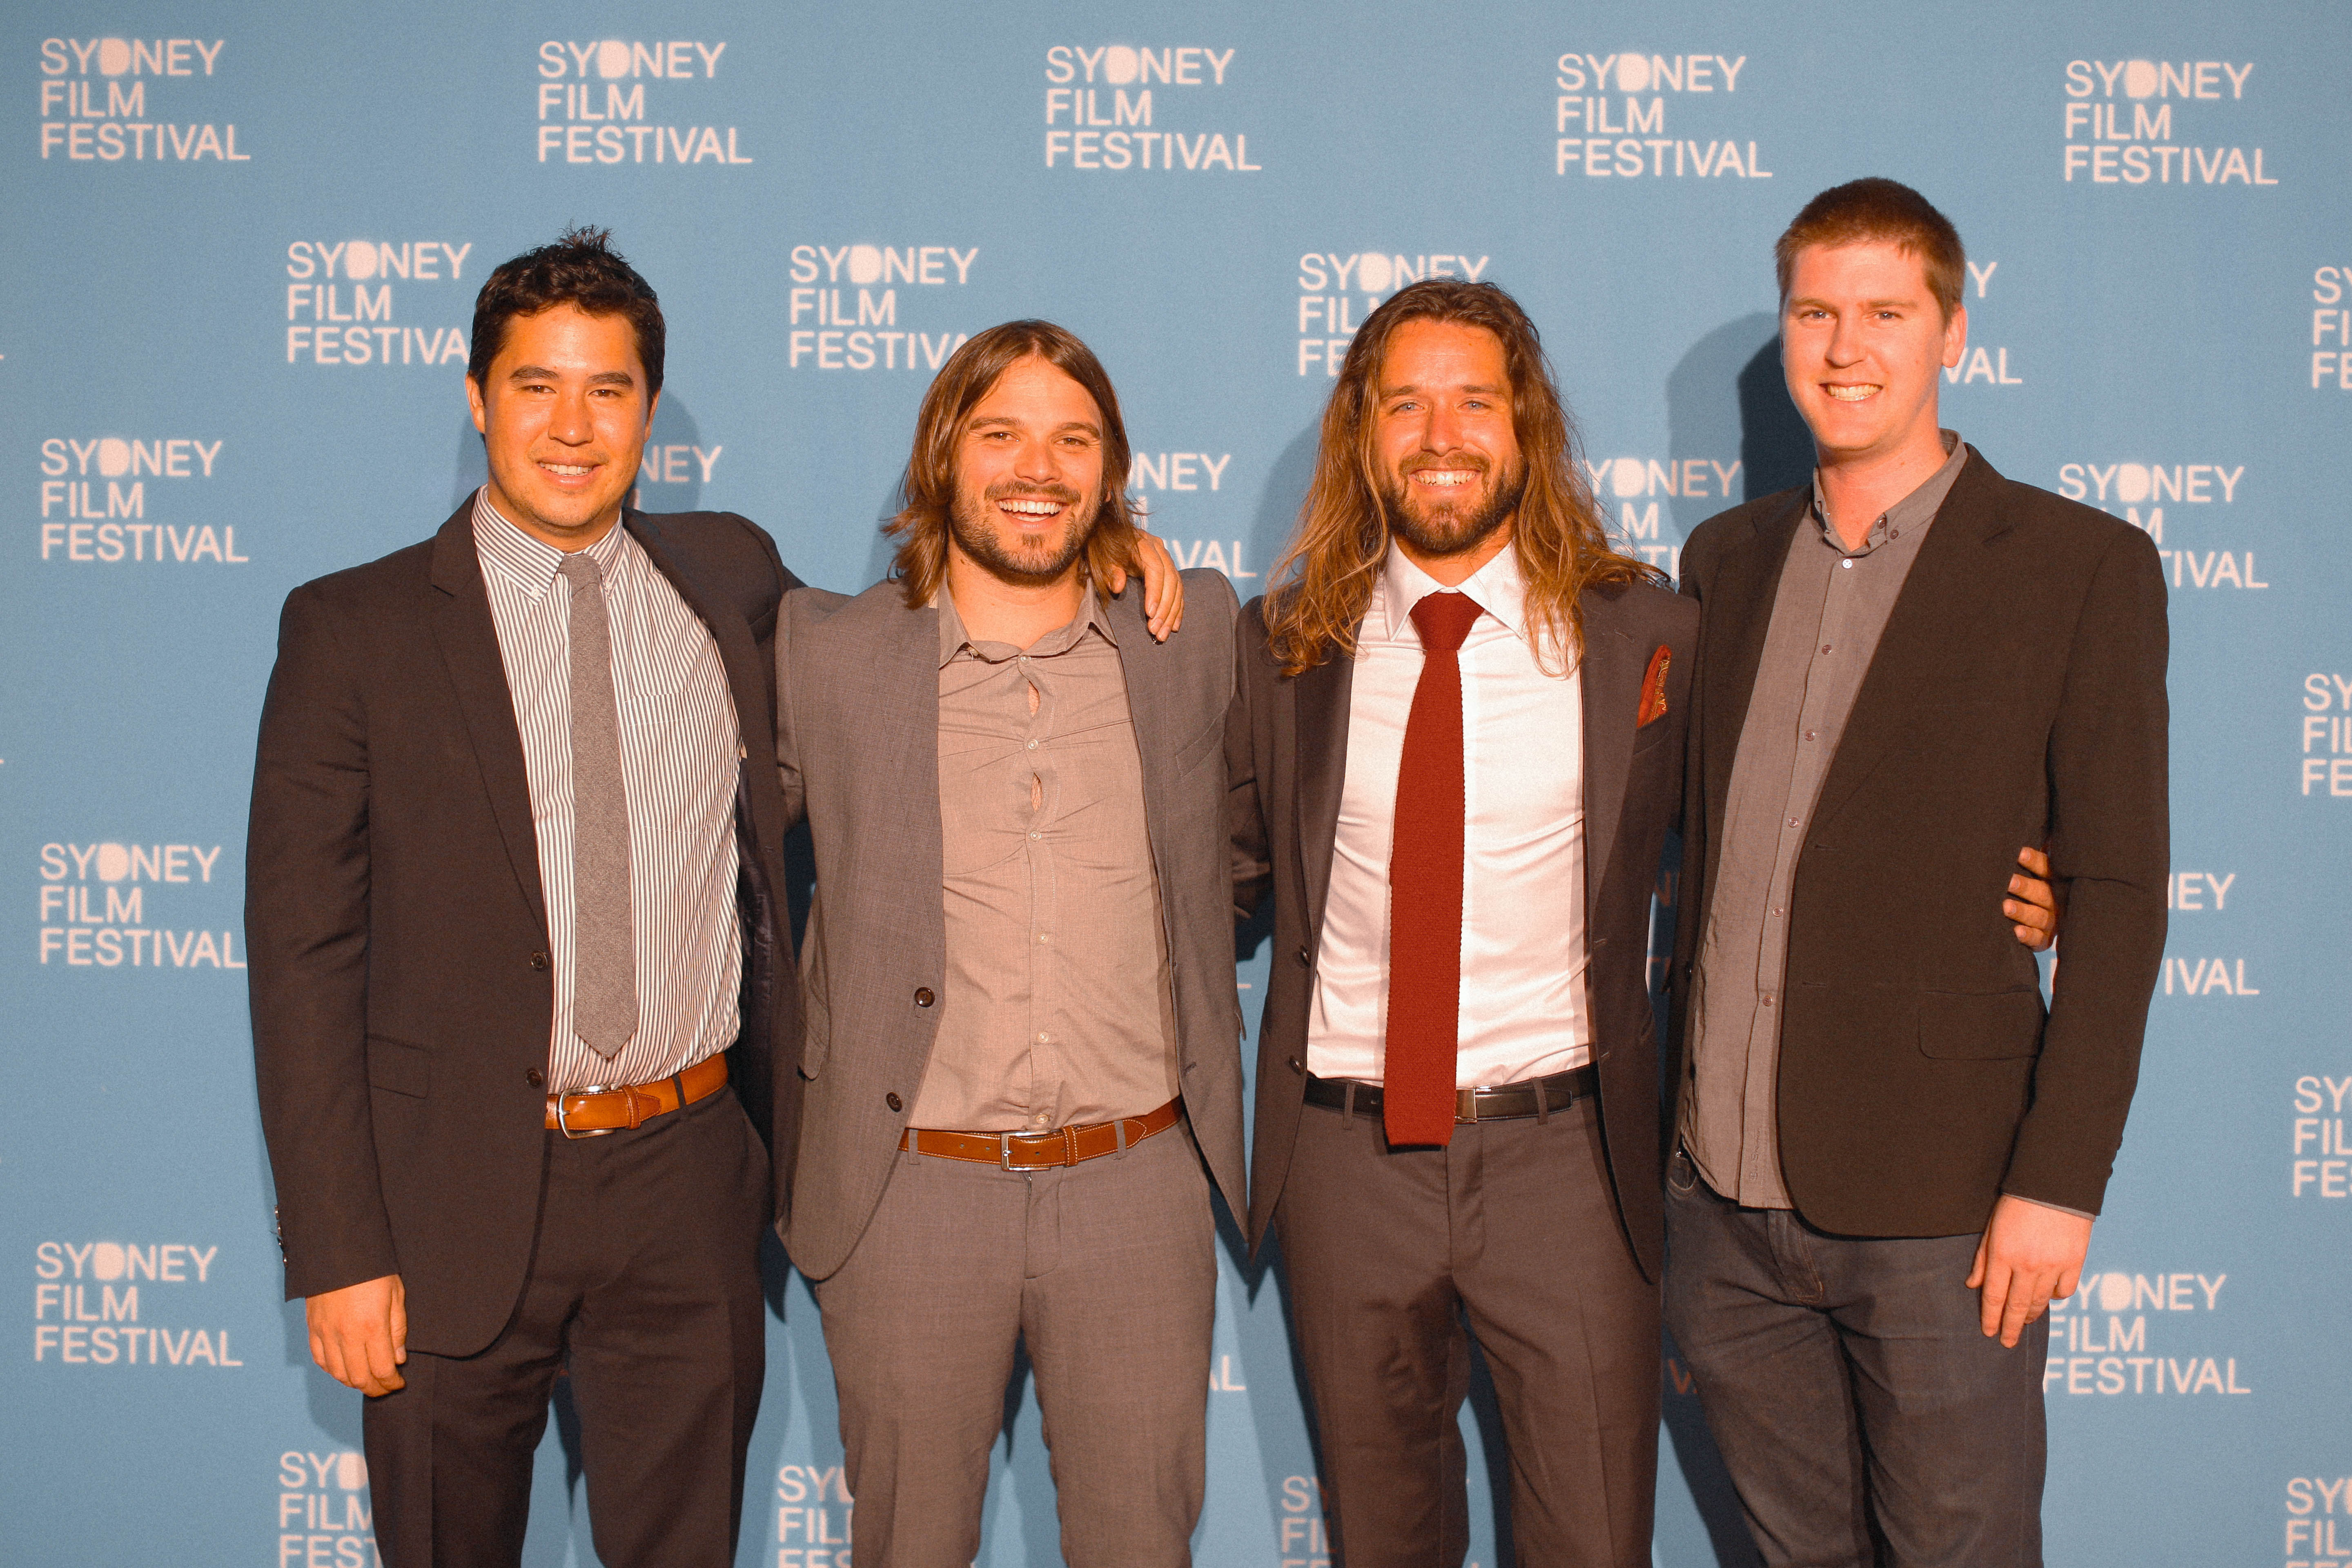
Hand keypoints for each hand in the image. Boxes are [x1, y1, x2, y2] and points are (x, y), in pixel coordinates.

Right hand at [306, 1274, 407, 1394]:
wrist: (337, 1249)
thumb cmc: (372, 1270)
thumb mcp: (396, 1295)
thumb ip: (397, 1330)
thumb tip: (398, 1359)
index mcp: (372, 1327)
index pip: (382, 1370)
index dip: (391, 1383)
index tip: (398, 1383)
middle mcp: (347, 1335)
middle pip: (360, 1378)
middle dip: (375, 1389)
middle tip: (385, 1388)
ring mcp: (326, 1333)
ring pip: (338, 1374)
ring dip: (354, 1383)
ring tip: (367, 1381)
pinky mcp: (313, 1328)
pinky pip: (320, 1360)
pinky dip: (333, 1371)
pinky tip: (344, 1370)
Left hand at [1105, 531, 1184, 641]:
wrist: (1109, 534)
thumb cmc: (1104, 550)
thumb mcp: (1103, 558)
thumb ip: (1110, 571)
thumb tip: (1118, 587)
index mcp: (1144, 544)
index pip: (1156, 570)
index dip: (1155, 592)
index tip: (1150, 613)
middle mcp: (1160, 550)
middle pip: (1171, 581)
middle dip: (1165, 608)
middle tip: (1156, 630)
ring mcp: (1166, 559)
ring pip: (1177, 588)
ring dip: (1172, 613)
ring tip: (1163, 633)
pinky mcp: (1169, 570)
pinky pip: (1178, 591)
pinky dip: (1177, 609)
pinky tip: (1173, 626)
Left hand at [1965, 1195, 2090, 1346]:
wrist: (2054, 1186)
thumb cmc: (2017, 1203)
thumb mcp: (1992, 1227)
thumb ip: (1983, 1258)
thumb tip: (1973, 1285)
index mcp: (2003, 1255)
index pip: (1994, 1296)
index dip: (1991, 1317)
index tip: (1989, 1332)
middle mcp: (2027, 1265)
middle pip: (2017, 1306)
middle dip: (2011, 1327)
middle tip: (2007, 1342)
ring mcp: (2052, 1266)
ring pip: (2041, 1301)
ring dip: (2031, 1315)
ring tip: (2025, 1322)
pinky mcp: (2074, 1262)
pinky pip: (2065, 1290)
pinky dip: (2056, 1297)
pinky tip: (2049, 1297)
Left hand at [2005, 845, 2063, 952]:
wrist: (2048, 920)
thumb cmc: (2036, 883)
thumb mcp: (2040, 867)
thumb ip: (2033, 850)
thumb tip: (2024, 817)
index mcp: (2055, 880)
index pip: (2047, 868)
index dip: (2034, 861)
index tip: (2018, 852)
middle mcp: (2056, 900)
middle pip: (2042, 893)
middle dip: (2025, 887)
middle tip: (2008, 880)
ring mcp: (2052, 922)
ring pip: (2039, 916)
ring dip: (2023, 911)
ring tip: (2005, 906)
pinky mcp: (2044, 939)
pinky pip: (2038, 940)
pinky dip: (2028, 936)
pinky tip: (2016, 932)